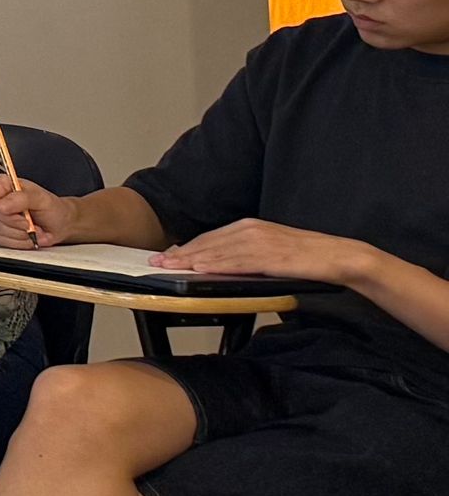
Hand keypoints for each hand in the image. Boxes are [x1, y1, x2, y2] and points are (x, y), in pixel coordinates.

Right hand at [0, 173, 81, 249]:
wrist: (57, 224)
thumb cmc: (50, 208)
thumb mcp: (41, 199)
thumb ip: (21, 198)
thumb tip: (2, 206)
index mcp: (1, 184)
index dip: (3, 209)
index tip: (22, 212)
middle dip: (14, 225)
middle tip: (29, 223)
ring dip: (17, 234)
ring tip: (30, 229)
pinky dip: (17, 242)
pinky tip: (26, 236)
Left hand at [160, 218, 371, 285]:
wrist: (340, 256)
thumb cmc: (306, 257)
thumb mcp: (270, 251)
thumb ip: (245, 254)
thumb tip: (220, 265)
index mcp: (250, 226)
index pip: (210, 237)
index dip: (186, 247)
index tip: (165, 255)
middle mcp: (252, 230)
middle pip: (208, 243)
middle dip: (180, 253)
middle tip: (156, 263)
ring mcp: (261, 242)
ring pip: (218, 252)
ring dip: (191, 260)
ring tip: (169, 267)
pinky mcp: (272, 256)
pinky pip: (238, 261)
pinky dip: (216, 265)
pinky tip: (200, 269)